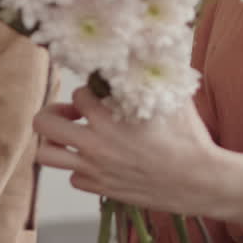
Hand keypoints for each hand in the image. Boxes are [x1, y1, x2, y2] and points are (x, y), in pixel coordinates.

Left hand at [33, 87, 224, 215]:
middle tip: (70, 114)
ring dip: (55, 144)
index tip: (100, 95)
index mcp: (109, 117)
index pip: (77, 93)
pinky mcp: (100, 188)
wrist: (199, 181)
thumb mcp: (172, 99)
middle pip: (43, 124)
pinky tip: (98, 163)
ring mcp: (93, 168)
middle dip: (52, 113)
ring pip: (46, 155)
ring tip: (71, 139)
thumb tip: (144, 53)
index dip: (88, 91)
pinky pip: (73, 178)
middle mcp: (94, 143)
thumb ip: (151, 78)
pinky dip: (80, 170)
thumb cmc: (190, 139)